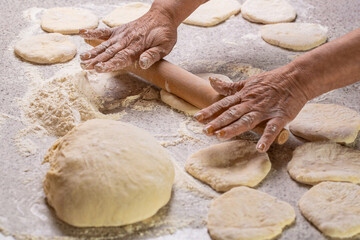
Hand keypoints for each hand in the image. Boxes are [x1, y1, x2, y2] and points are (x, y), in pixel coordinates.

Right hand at [79, 8, 177, 71]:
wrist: (162, 16)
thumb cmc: (164, 33)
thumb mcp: (164, 47)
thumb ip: (153, 55)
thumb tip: (143, 64)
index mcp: (137, 47)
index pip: (121, 58)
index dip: (110, 64)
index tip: (99, 69)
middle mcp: (127, 41)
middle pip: (110, 53)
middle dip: (97, 61)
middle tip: (85, 67)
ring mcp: (122, 35)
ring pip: (105, 44)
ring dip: (93, 51)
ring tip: (82, 58)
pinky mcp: (119, 30)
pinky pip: (104, 31)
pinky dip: (93, 32)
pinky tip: (82, 33)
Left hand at [194, 66, 308, 151]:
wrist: (296, 78)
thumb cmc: (270, 81)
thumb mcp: (247, 82)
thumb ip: (229, 86)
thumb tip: (211, 81)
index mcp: (243, 96)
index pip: (224, 104)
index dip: (210, 111)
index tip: (197, 118)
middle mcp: (251, 103)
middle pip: (232, 113)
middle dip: (218, 122)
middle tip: (205, 131)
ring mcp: (265, 110)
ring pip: (247, 120)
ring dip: (234, 128)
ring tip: (222, 136)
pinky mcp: (280, 116)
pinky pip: (273, 129)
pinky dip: (267, 138)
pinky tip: (260, 148)